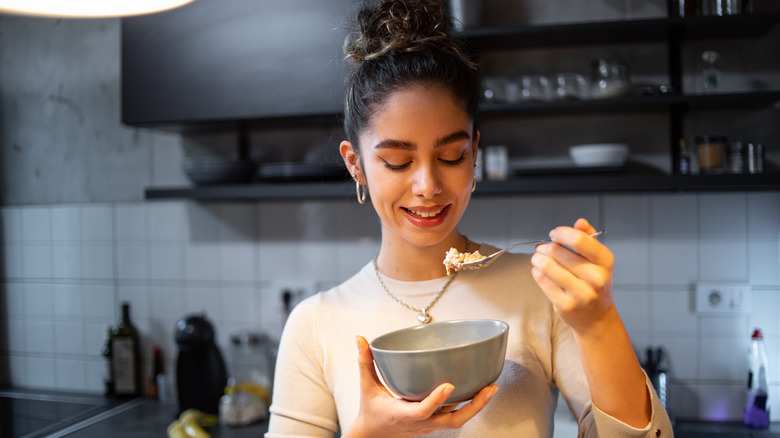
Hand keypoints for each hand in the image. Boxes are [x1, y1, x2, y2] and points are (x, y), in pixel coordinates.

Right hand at [343, 336, 497, 437]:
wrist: (373, 437)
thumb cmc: (370, 411)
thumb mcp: (366, 386)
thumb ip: (364, 362)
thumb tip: (360, 338)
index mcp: (403, 414)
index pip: (423, 410)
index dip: (436, 399)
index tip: (449, 385)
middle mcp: (420, 424)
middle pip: (452, 420)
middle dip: (474, 406)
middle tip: (489, 388)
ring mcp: (429, 426)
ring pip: (457, 420)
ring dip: (476, 406)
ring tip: (491, 388)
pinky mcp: (433, 424)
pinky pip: (454, 416)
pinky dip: (468, 406)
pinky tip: (479, 391)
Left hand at [530, 218, 614, 333]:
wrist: (596, 317)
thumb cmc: (594, 283)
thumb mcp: (598, 260)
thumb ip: (588, 237)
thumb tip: (579, 222)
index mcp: (605, 261)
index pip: (579, 240)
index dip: (561, 233)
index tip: (554, 234)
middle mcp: (596, 278)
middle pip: (558, 251)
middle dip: (545, 247)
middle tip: (543, 248)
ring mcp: (581, 293)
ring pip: (547, 266)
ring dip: (537, 258)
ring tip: (538, 258)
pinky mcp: (566, 305)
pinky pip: (542, 280)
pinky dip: (537, 272)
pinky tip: (540, 272)